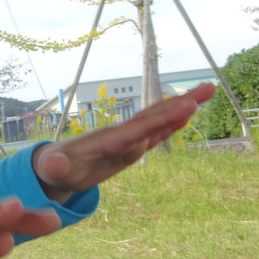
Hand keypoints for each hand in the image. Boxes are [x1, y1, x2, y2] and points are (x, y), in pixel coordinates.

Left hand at [33, 83, 215, 201]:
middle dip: (178, 105)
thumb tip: (54, 164)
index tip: (185, 107)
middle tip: (207, 88)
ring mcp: (124, 140)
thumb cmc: (51, 169)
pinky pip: (152, 135)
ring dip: (180, 110)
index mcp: (105, 140)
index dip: (160, 120)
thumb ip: (55, 166)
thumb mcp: (51, 170)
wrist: (51, 167)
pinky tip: (185, 118)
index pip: (137, 129)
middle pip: (152, 118)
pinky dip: (169, 127)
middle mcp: (118, 136)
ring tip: (205, 94)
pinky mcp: (127, 148)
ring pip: (156, 123)